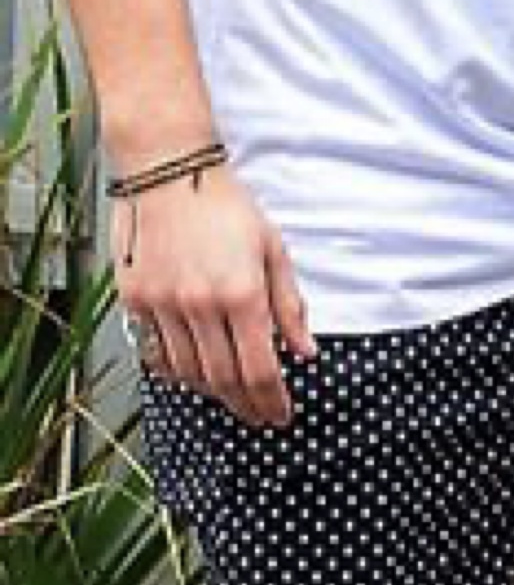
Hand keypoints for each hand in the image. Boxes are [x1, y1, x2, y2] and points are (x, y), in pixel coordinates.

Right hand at [113, 164, 316, 425]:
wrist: (168, 169)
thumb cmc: (223, 203)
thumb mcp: (272, 247)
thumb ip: (289, 304)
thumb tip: (305, 351)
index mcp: (242, 292)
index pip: (260, 370)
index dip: (272, 402)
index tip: (281, 415)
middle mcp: (200, 305)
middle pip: (225, 381)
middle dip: (247, 406)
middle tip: (259, 415)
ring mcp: (164, 305)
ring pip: (189, 375)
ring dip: (214, 393)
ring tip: (231, 394)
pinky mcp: (137, 300)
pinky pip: (157, 353)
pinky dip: (178, 371)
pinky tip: (194, 371)